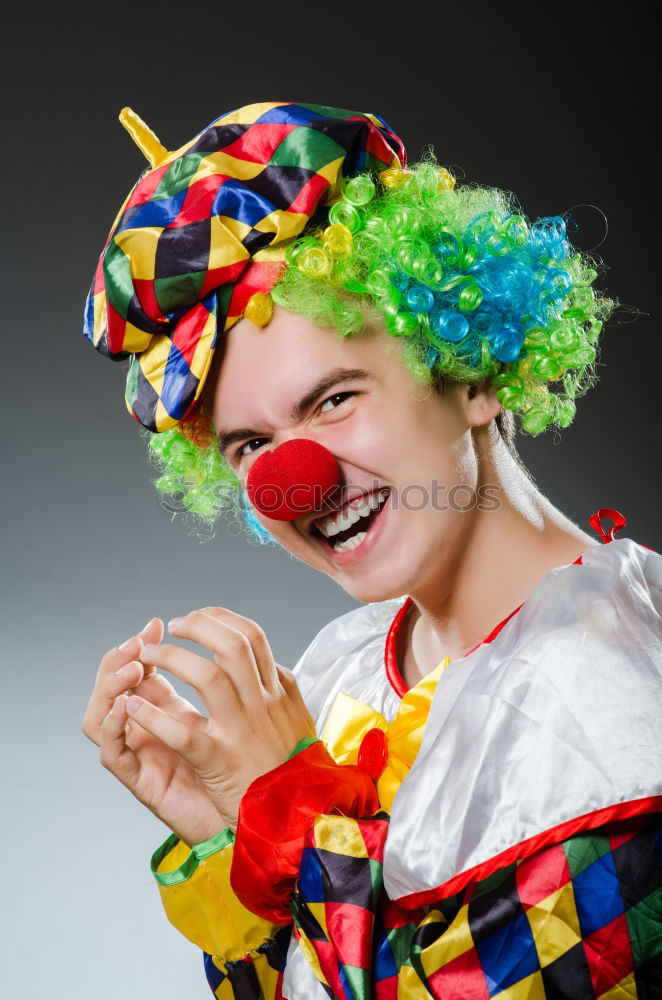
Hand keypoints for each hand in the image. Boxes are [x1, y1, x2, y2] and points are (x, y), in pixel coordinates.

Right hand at [81, 618, 227, 845]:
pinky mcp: (142, 784)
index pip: (140, 671)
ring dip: (111, 686)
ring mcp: (141, 756)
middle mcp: (149, 731)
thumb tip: (230, 642)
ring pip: (101, 716)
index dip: (143, 644)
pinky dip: (114, 727)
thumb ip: (228, 687)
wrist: (255, 827)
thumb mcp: (237, 719)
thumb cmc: (246, 775)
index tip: (158, 622)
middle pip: (112, 687)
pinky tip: (125, 708)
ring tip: (131, 667)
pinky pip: (113, 752)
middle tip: (139, 641)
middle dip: (119, 657)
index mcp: (169, 712)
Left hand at [126, 607, 316, 830]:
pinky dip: (153, 716)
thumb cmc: (297, 773)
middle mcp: (262, 704)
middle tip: (172, 626)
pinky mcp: (220, 761)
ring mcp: (242, 731)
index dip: (222, 619)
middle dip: (197, 627)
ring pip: (207, 676)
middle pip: (231, 645)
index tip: (200, 616)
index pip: (253, 637)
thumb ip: (286, 692)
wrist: (302, 819)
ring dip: (171, 659)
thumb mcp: (300, 723)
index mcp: (278, 692)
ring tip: (148, 656)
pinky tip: (133, 707)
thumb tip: (274, 664)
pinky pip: (182, 732)